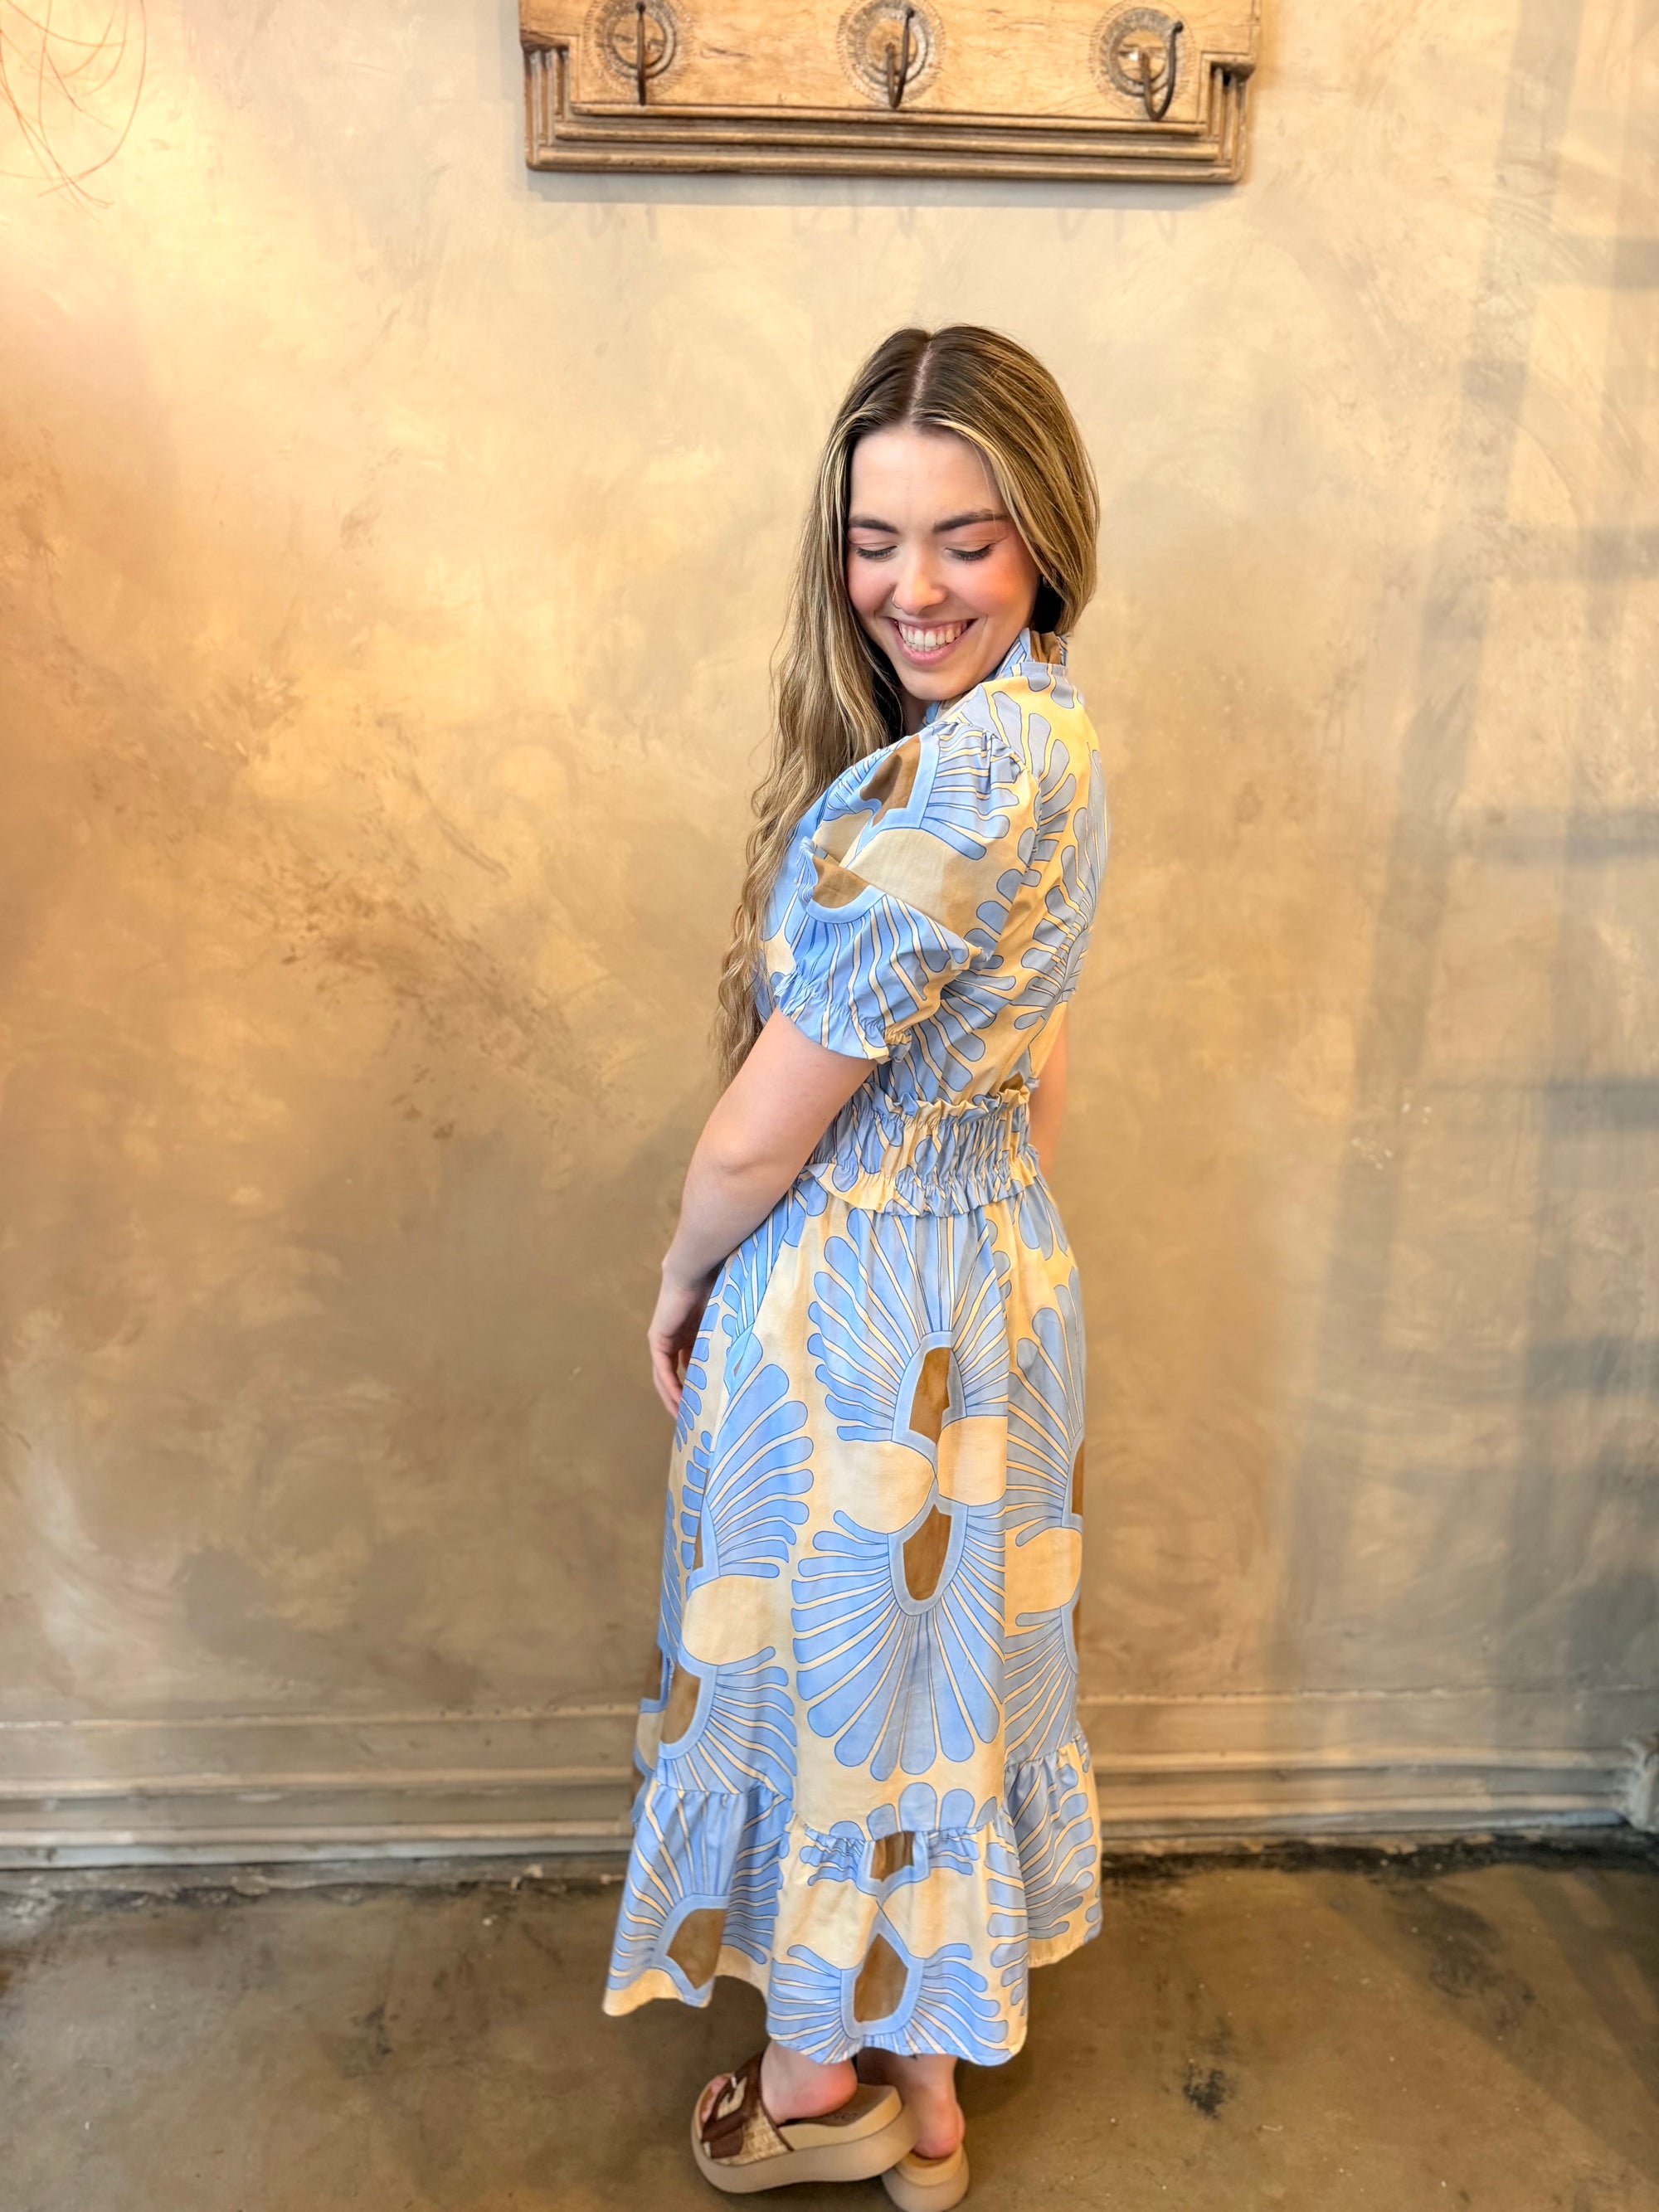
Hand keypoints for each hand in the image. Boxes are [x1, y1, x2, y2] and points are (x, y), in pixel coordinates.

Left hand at [648, 1261, 716, 1416]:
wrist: (695, 1272)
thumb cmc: (715, 1288)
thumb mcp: (723, 1321)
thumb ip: (725, 1338)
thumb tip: (747, 1357)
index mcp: (688, 1335)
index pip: (688, 1367)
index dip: (695, 1387)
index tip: (706, 1405)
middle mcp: (673, 1340)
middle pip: (674, 1376)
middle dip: (683, 1398)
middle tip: (694, 1420)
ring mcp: (663, 1341)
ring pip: (665, 1378)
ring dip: (674, 1398)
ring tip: (685, 1418)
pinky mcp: (658, 1340)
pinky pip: (663, 1371)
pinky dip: (670, 1387)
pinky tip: (680, 1403)